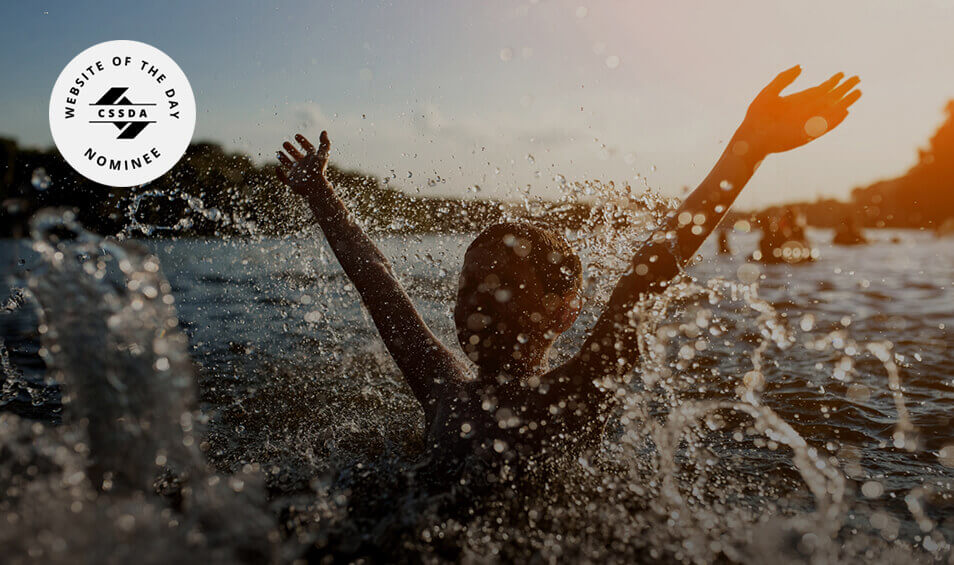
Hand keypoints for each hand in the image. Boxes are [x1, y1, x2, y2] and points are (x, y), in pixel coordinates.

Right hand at [276, 131, 330, 196]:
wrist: (314, 187)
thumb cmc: (318, 170)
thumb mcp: (323, 155)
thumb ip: (325, 143)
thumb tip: (324, 131)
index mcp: (312, 160)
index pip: (309, 149)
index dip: (303, 142)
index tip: (297, 135)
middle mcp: (305, 166)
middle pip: (297, 156)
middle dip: (291, 149)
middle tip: (285, 143)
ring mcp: (298, 175)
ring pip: (289, 165)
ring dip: (283, 158)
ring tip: (279, 152)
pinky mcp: (292, 183)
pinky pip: (284, 178)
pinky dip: (279, 174)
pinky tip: (277, 168)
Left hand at [736, 66, 860, 155]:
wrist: (751, 138)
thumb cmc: (757, 116)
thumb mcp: (769, 93)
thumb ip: (783, 79)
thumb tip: (800, 67)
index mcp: (798, 101)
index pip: (819, 90)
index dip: (831, 82)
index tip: (841, 74)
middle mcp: (805, 111)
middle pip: (829, 98)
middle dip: (843, 89)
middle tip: (857, 79)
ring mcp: (807, 123)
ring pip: (830, 111)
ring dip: (844, 102)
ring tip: (858, 92)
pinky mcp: (807, 135)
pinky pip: (825, 126)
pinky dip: (835, 120)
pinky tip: (845, 111)